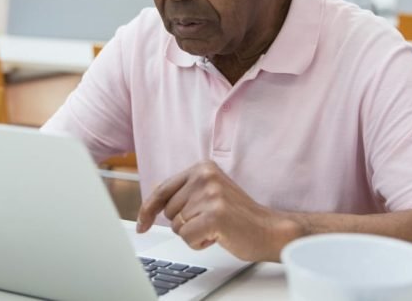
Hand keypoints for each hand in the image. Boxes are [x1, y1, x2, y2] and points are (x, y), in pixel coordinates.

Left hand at [136, 160, 298, 261]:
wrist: (269, 229)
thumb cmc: (238, 215)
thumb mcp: (210, 193)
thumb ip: (184, 192)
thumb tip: (153, 197)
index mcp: (202, 168)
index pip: (162, 190)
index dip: (147, 210)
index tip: (142, 225)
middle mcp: (205, 177)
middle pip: (168, 211)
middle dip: (184, 223)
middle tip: (209, 221)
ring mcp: (210, 195)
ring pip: (177, 226)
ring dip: (193, 233)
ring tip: (215, 227)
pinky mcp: (215, 215)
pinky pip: (187, 237)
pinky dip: (199, 243)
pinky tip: (217, 236)